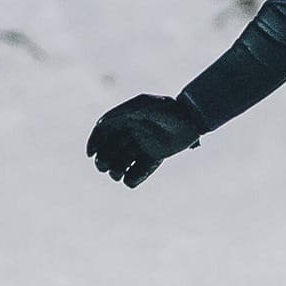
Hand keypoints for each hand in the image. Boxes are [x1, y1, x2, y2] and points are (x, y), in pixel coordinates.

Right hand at [86, 94, 202, 187]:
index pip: (103, 131)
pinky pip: (138, 173)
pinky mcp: (153, 158)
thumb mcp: (149, 106)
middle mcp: (131, 133)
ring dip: (115, 171)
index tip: (91, 154)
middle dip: (103, 160)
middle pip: (108, 150)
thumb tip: (104, 122)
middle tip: (104, 167)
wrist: (194, 119)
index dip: (94, 142)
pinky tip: (131, 179)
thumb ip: (128, 112)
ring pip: (121, 163)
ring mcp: (142, 146)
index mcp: (126, 119)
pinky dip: (133, 179)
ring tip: (117, 174)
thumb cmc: (171, 109)